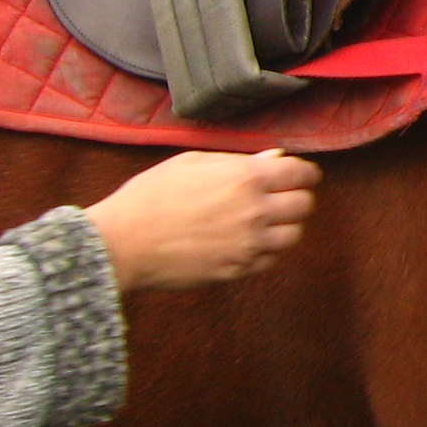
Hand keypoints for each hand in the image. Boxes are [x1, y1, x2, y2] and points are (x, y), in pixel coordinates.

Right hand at [83, 150, 319, 291]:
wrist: (121, 244)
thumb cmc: (150, 197)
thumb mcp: (191, 163)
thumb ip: (238, 160)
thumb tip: (276, 157)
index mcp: (246, 178)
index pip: (302, 173)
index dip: (303, 173)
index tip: (297, 175)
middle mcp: (256, 211)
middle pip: (305, 204)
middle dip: (296, 198)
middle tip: (278, 197)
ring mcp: (249, 244)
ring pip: (294, 235)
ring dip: (284, 226)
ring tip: (261, 221)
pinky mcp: (238, 269)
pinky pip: (270, 259)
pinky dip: (266, 250)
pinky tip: (246, 241)